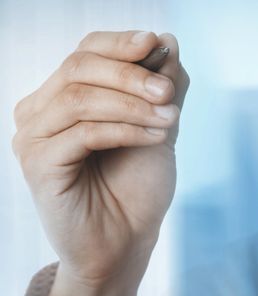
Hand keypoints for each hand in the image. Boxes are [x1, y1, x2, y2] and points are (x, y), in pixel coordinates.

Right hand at [12, 30, 188, 295]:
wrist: (126, 240)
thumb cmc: (138, 185)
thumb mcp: (159, 126)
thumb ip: (163, 86)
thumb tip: (167, 41)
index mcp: (66, 96)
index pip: (86, 52)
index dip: (121, 44)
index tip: (156, 44)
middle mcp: (41, 110)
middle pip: (80, 67)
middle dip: (131, 75)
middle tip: (168, 92)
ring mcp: (34, 137)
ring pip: (80, 98)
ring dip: (133, 105)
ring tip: (171, 119)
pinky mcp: (39, 164)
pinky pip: (84, 133)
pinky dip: (126, 129)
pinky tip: (157, 136)